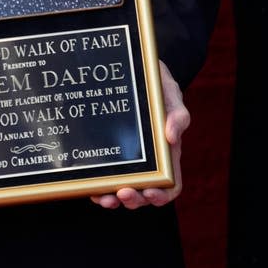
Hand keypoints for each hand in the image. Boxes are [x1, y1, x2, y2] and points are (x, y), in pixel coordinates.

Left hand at [90, 60, 189, 209]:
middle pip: (144, 193)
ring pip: (122, 190)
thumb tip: (173, 137)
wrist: (131, 68)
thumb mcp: (169, 94)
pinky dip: (98, 187)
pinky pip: (104, 176)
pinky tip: (90, 187)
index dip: (162, 195)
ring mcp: (126, 159)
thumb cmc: (156, 83)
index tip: (150, 192)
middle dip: (134, 200)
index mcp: (166, 153)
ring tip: (104, 197)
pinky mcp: (108, 152)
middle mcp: (146, 161)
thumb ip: (177, 114)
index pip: (170, 184)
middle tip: (123, 193)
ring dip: (114, 199)